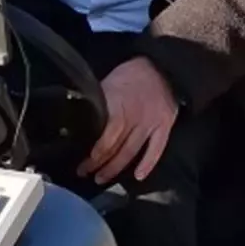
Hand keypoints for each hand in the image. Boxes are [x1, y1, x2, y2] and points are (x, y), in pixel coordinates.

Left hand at [79, 56, 178, 186]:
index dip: (93, 154)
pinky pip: (156, 149)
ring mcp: (150, 123)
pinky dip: (148, 164)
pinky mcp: (164, 126)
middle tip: (86, 174)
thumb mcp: (107, 84)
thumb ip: (98, 105)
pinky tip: (138, 176)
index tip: (82, 163)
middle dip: (99, 164)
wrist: (162, 66)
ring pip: (131, 152)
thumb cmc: (130, 75)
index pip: (105, 137)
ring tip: (102, 178)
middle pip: (115, 147)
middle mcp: (134, 117)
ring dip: (116, 168)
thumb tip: (79, 122)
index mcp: (117, 106)